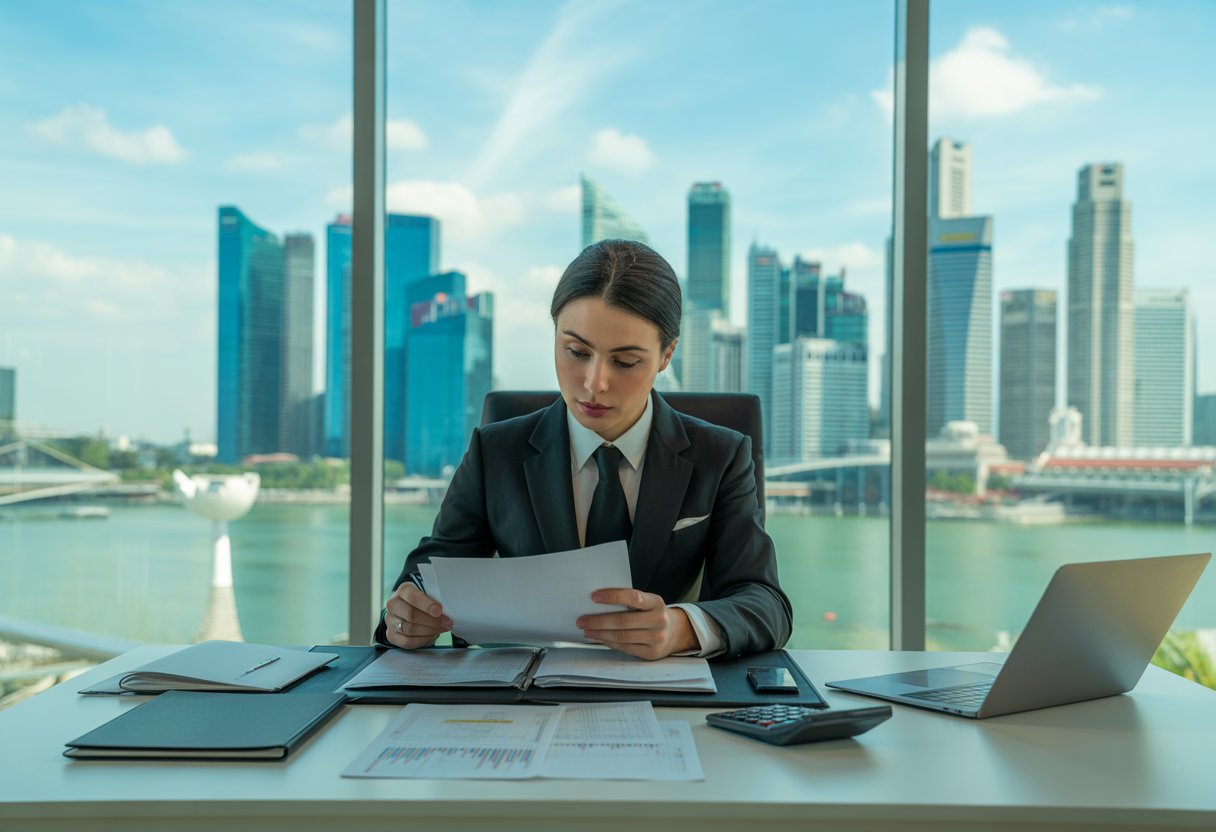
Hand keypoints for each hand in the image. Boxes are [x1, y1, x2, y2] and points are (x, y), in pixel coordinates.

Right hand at [383, 583, 452, 648]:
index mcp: (403, 590)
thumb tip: (449, 607)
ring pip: (409, 629)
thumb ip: (436, 598)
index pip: (412, 596)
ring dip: (429, 631)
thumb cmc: (425, 602)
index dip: (426, 605)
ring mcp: (390, 620)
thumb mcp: (429, 594)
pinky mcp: (391, 635)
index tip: (439, 611)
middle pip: (410, 615)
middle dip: (432, 621)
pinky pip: (406, 642)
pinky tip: (431, 636)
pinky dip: (422, 640)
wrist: (413, 610)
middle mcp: (393, 604)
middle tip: (447, 623)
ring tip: (442, 629)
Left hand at [576, 588, 699, 659]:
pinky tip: (599, 638)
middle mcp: (658, 620)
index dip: (613, 596)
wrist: (676, 632)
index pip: (633, 597)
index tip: (594, 597)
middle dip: (598, 621)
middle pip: (623, 621)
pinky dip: (609, 642)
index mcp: (656, 603)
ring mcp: (656, 638)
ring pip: (622, 636)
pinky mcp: (650, 653)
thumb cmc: (653, 613)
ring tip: (586, 630)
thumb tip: (598, 602)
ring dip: (600, 633)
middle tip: (582, 620)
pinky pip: (625, 647)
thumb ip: (630, 601)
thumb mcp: (648, 602)